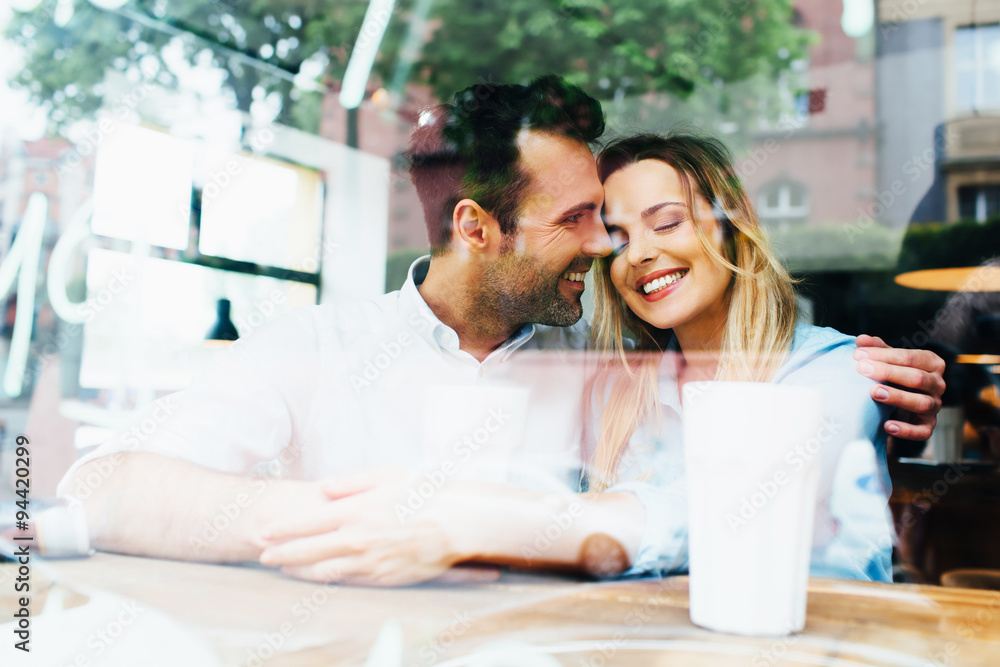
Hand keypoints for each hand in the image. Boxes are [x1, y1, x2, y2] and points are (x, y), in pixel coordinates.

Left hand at [258, 468, 469, 585]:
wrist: (460, 524)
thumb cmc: (426, 494)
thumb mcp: (388, 475)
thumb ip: (351, 482)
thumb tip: (323, 488)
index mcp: (356, 510)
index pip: (308, 522)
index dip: (283, 528)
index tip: (266, 531)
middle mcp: (358, 538)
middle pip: (307, 550)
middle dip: (281, 553)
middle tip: (263, 555)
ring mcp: (369, 562)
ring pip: (322, 571)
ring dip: (298, 570)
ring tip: (283, 568)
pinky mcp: (382, 578)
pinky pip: (346, 582)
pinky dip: (325, 580)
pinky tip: (317, 578)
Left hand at [854, 335, 945, 440]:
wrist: (901, 406)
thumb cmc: (895, 376)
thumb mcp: (888, 360)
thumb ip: (876, 349)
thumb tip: (861, 339)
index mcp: (931, 363)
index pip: (910, 357)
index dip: (884, 355)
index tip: (858, 355)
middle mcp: (937, 384)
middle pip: (917, 378)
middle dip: (888, 373)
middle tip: (862, 369)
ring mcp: (934, 406)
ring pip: (922, 403)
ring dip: (898, 397)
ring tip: (874, 392)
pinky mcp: (928, 426)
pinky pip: (922, 431)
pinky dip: (906, 430)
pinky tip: (887, 426)